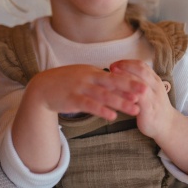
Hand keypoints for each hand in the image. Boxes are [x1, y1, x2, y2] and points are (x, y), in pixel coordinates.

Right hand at [25, 64, 145, 120]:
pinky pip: (89, 105)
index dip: (130, 80)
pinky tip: (112, 116)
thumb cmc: (66, 83)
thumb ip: (100, 81)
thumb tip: (120, 85)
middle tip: (146, 93)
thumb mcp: (84, 77)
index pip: (115, 76)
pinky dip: (101, 110)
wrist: (42, 87)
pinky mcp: (72, 99)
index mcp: (92, 71)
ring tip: (134, 109)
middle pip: (112, 82)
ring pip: (103, 95)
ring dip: (120, 102)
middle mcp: (88, 77)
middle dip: (130, 87)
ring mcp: (79, 88)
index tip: (145, 84)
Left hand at [109, 60, 174, 138]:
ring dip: (126, 78)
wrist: (167, 125)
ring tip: (112, 76)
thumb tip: (120, 71)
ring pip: (140, 84)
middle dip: (125, 67)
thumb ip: (139, 81)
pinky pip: (139, 100)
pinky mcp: (150, 112)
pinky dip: (128, 94)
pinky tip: (117, 93)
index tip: (115, 63)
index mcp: (155, 80)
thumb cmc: (153, 106)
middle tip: (112, 67)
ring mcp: (154, 99)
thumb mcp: (149, 90)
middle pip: (141, 71)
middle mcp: (156, 87)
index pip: (142, 65)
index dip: (127, 62)